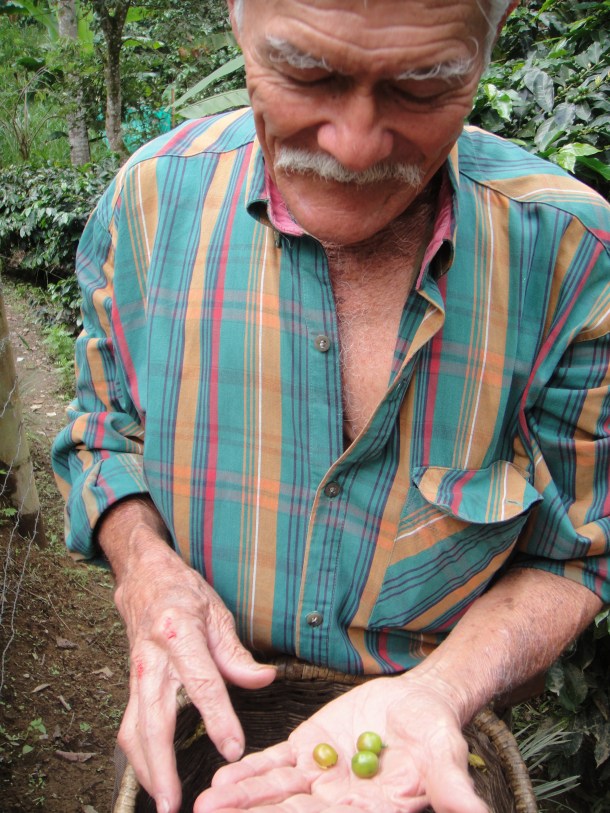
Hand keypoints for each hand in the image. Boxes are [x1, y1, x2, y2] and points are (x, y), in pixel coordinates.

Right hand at [101, 502, 275, 812]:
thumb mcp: (217, 611)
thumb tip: (264, 680)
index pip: (202, 683)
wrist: (143, 579)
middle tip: (176, 801)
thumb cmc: (183, 592)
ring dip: (147, 770)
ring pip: (135, 730)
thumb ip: (236, 652)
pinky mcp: (130, 686)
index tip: (233, 749)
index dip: (218, 719)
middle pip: (155, 719)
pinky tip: (154, 778)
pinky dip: (139, 758)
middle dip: (164, 764)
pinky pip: (130, 727)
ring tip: (165, 801)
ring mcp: (136, 674)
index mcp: (178, 633)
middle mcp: (152, 659)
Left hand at [194, 675, 488, 812]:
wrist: (419, 701)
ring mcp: (320, 777)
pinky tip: (223, 780)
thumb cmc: (437, 732)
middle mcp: (339, 801)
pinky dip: (250, 771)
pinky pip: (275, 763)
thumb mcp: (446, 757)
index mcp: (372, 811)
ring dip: (241, 798)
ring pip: (276, 792)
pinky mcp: (308, 750)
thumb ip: (453, 790)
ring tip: (207, 805)